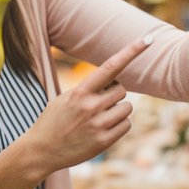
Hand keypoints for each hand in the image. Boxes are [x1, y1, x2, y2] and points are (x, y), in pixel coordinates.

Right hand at [21, 37, 149, 174]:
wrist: (41, 150)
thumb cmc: (53, 120)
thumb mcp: (65, 98)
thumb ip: (88, 89)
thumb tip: (116, 84)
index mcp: (80, 92)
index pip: (110, 67)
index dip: (131, 52)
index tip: (148, 38)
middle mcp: (91, 106)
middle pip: (122, 90)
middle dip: (114, 94)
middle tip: (98, 103)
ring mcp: (98, 125)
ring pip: (127, 108)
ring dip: (118, 111)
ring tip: (97, 119)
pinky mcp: (104, 141)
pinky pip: (126, 125)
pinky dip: (119, 125)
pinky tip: (102, 130)